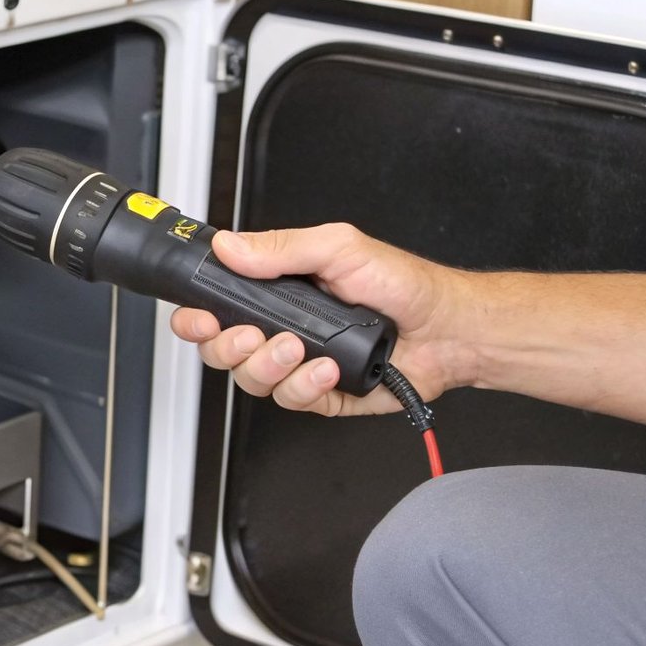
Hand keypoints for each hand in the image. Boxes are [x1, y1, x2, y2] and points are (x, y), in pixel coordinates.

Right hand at [170, 223, 475, 415]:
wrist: (449, 329)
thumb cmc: (403, 284)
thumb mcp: (340, 248)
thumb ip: (281, 247)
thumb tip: (230, 245)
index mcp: (277, 292)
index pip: (216, 307)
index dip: (196, 317)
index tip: (198, 318)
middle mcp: (282, 329)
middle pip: (222, 350)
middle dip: (227, 346)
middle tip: (250, 334)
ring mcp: (299, 364)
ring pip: (251, 380)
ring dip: (268, 366)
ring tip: (299, 349)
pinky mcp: (320, 394)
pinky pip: (291, 401)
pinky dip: (305, 386)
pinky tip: (327, 370)